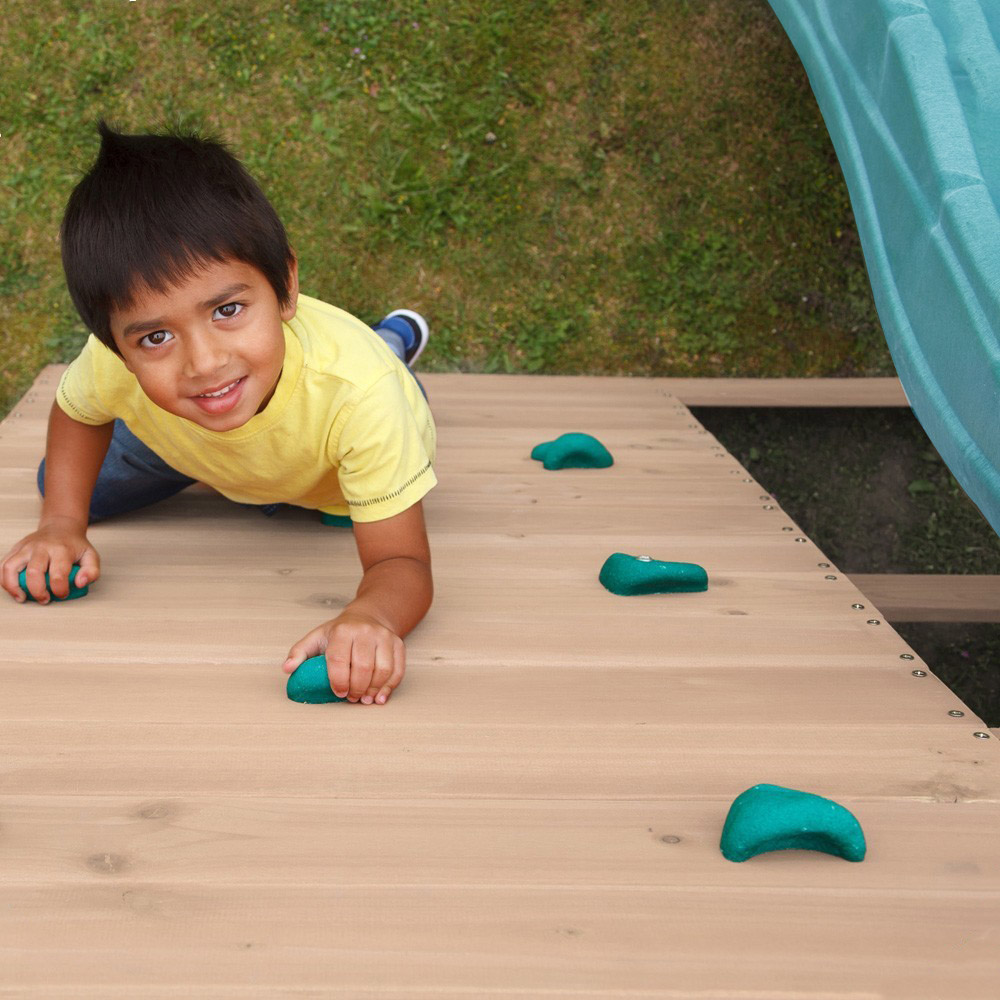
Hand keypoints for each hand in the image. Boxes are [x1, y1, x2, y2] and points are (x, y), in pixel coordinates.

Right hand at [1, 518, 99, 603]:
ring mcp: (26, 547)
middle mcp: (41, 547)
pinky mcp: (16, 549)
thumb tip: (80, 583)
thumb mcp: (91, 556)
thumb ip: (91, 572)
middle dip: (37, 591)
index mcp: (61, 550)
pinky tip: (13, 589)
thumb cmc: (75, 545)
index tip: (62, 594)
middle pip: (33, 572)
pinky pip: (3, 565)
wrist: (61, 527)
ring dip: (13, 587)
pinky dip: (4, 580)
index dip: (60, 589)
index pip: (58, 574)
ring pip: (11, 567)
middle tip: (44, 599)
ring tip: (22, 597)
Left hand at [281, 609, 405, 704]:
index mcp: (342, 631)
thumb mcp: (316, 638)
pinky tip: (380, 696)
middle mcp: (365, 632)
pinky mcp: (397, 643)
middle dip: (356, 689)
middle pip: (363, 667)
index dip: (338, 681)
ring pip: (383, 670)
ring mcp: (384, 637)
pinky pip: (398, 669)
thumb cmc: (339, 633)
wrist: (366, 616)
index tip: (338, 693)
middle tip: (351, 698)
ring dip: (373, 690)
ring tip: (364, 699)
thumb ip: (299, 653)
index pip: (340, 660)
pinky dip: (389, 687)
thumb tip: (287, 669)